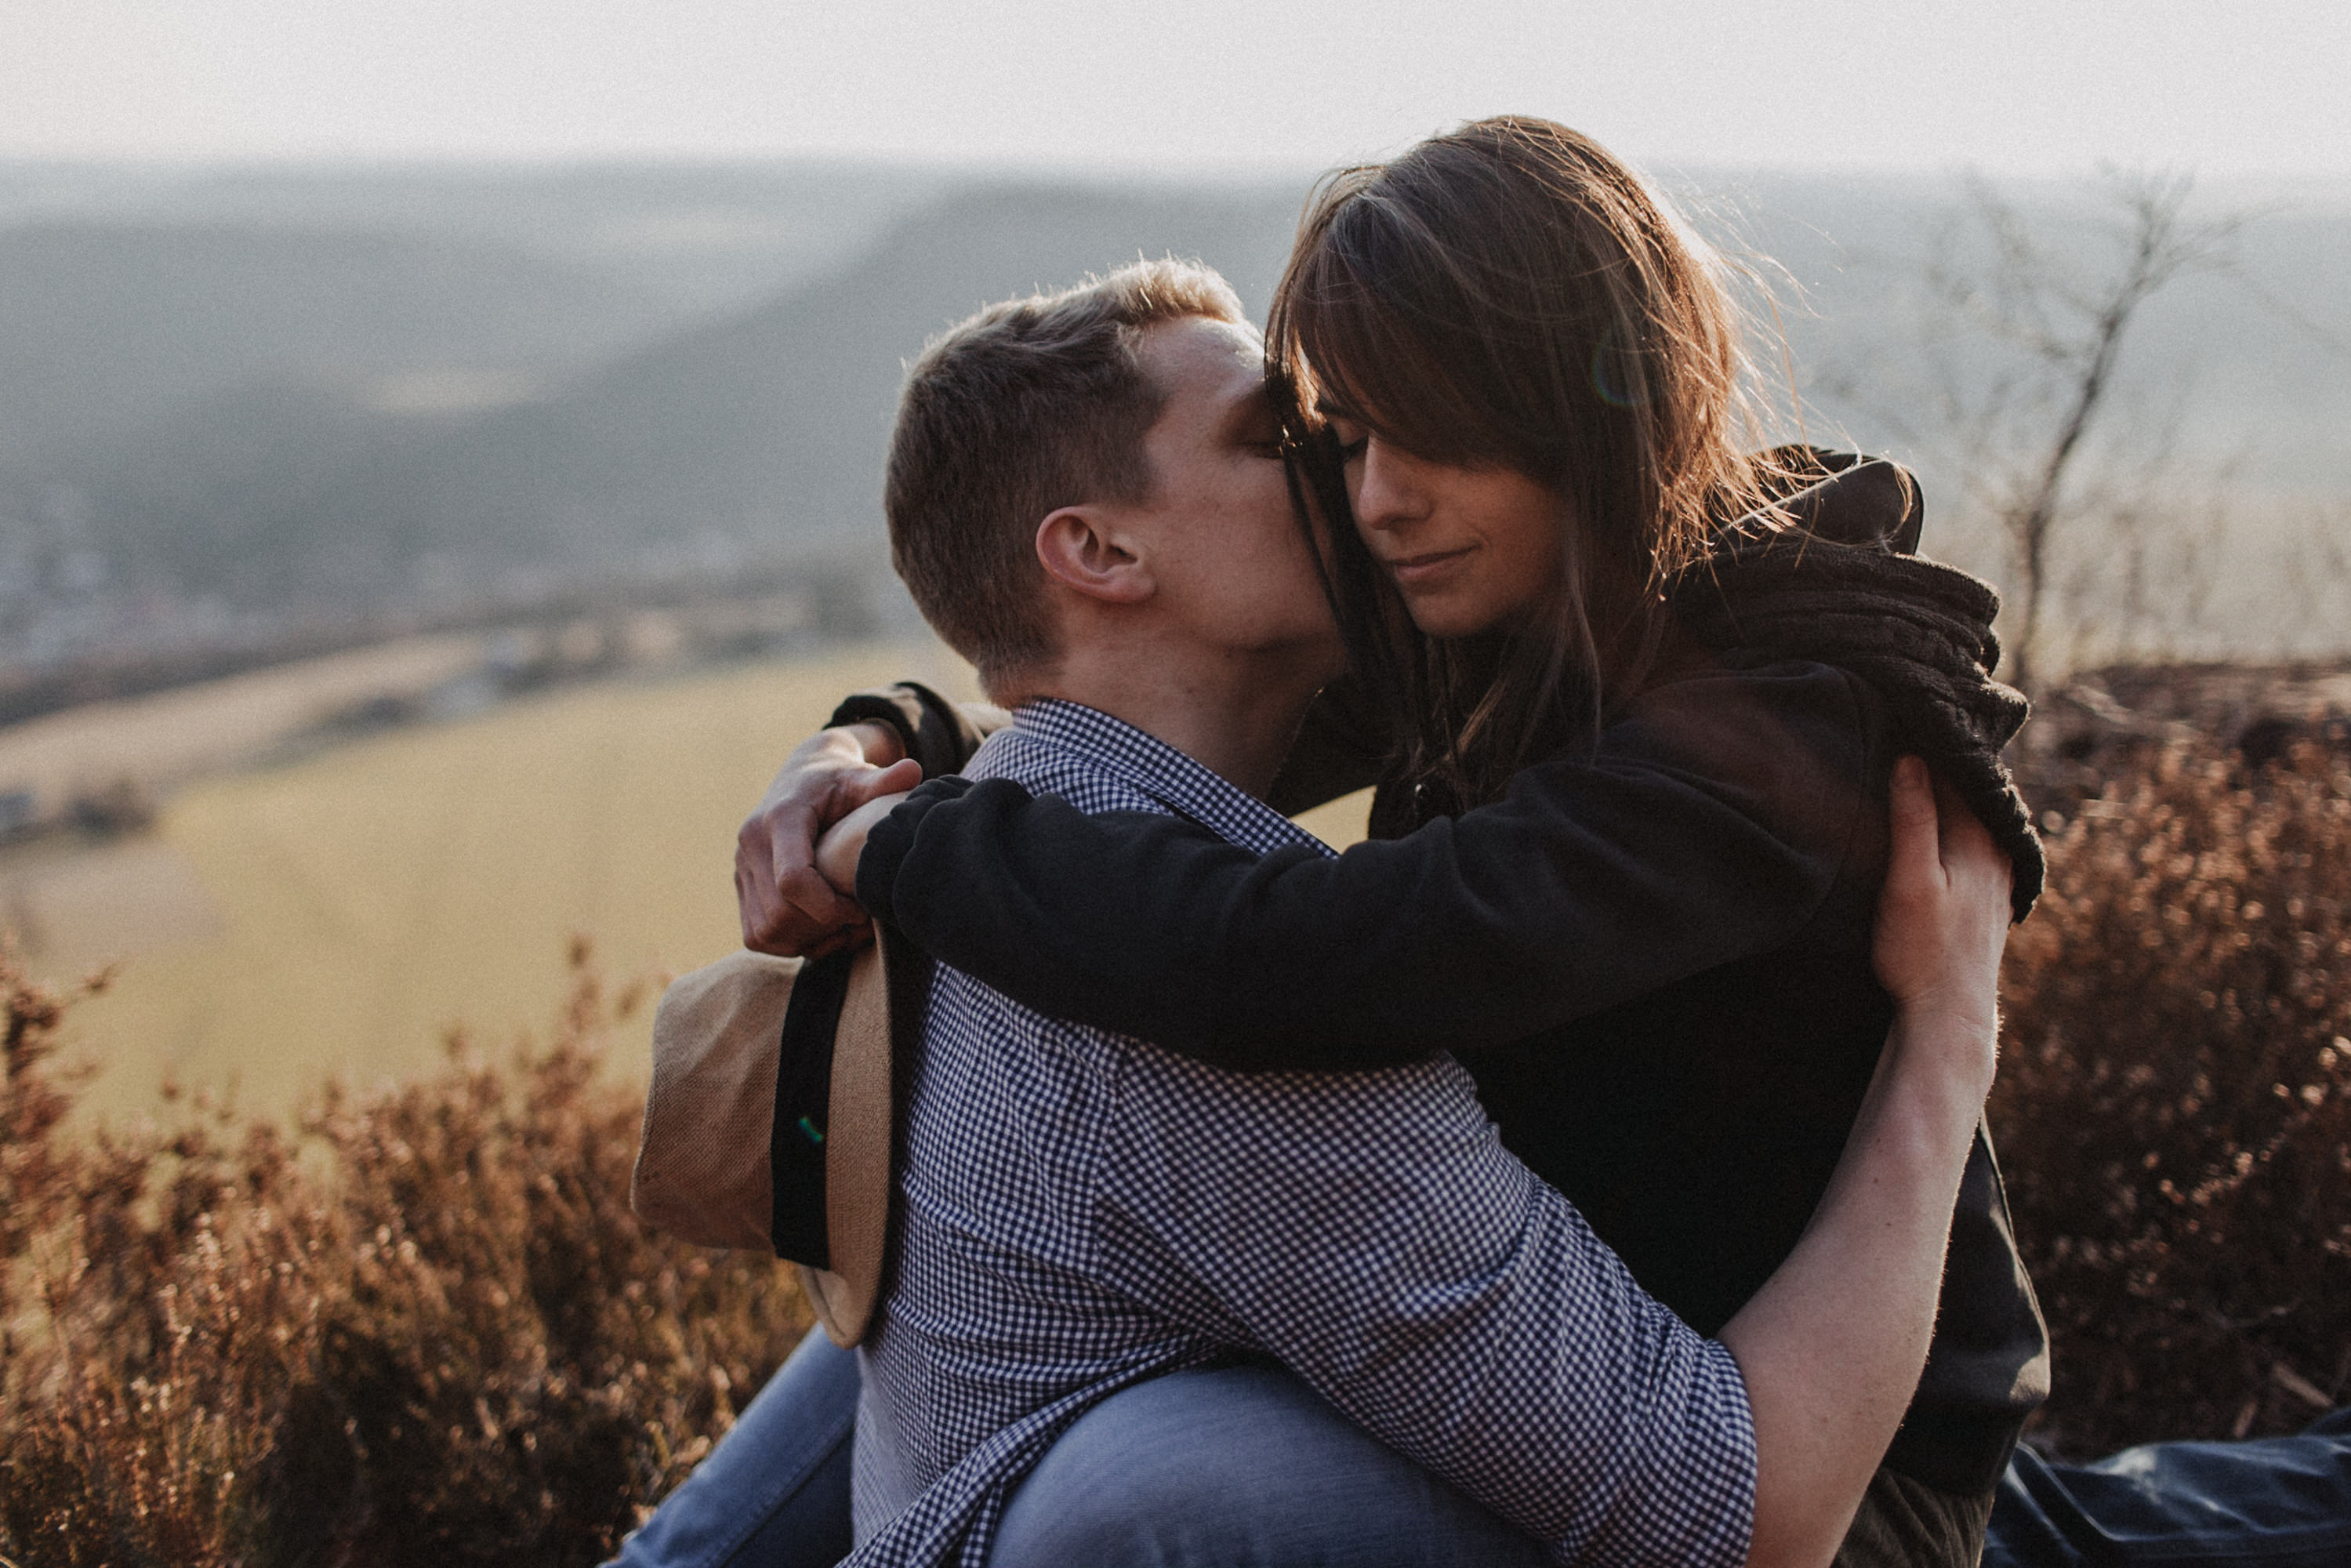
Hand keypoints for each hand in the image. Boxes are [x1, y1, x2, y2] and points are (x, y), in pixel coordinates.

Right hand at [735, 724, 921, 957]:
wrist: (802, 776)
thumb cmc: (838, 781)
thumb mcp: (860, 778)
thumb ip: (883, 781)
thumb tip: (914, 769)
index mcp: (780, 818)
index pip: (793, 880)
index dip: (829, 907)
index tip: (861, 908)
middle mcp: (751, 844)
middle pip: (779, 914)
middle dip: (822, 927)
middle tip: (858, 922)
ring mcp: (741, 867)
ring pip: (764, 931)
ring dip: (805, 941)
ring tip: (842, 929)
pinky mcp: (741, 885)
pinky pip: (756, 934)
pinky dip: (788, 943)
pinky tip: (821, 931)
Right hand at [1871, 755, 2012, 1077]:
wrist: (1950, 1014)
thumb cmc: (1922, 949)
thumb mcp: (1909, 880)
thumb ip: (1913, 820)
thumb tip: (1912, 759)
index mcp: (1978, 842)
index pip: (1960, 775)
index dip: (1937, 744)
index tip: (1914, 713)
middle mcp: (1997, 856)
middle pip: (1977, 795)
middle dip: (1953, 765)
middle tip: (1930, 728)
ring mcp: (1998, 881)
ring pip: (1984, 821)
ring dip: (1963, 795)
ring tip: (1943, 768)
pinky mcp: (1990, 904)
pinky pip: (1984, 847)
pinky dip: (1969, 826)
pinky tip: (1960, 829)